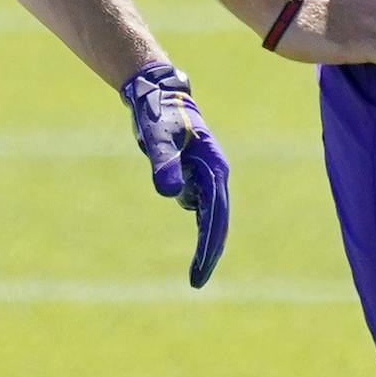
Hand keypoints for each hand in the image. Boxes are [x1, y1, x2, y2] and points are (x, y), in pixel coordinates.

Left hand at [120, 63, 230, 288]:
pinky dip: (199, 224)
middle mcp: (215, 173)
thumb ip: (163, 165)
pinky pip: (200, 206)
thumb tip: (170, 193)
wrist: (157, 94)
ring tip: (197, 270)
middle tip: (198, 281)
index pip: (215, 214)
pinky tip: (193, 236)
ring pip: (209, 215)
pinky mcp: (196, 174)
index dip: (208, 244)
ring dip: (205, 240)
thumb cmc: (159, 115)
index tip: (200, 271)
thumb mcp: (157, 140)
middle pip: (218, 220)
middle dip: (210, 251)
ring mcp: (207, 174)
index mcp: (213, 167)